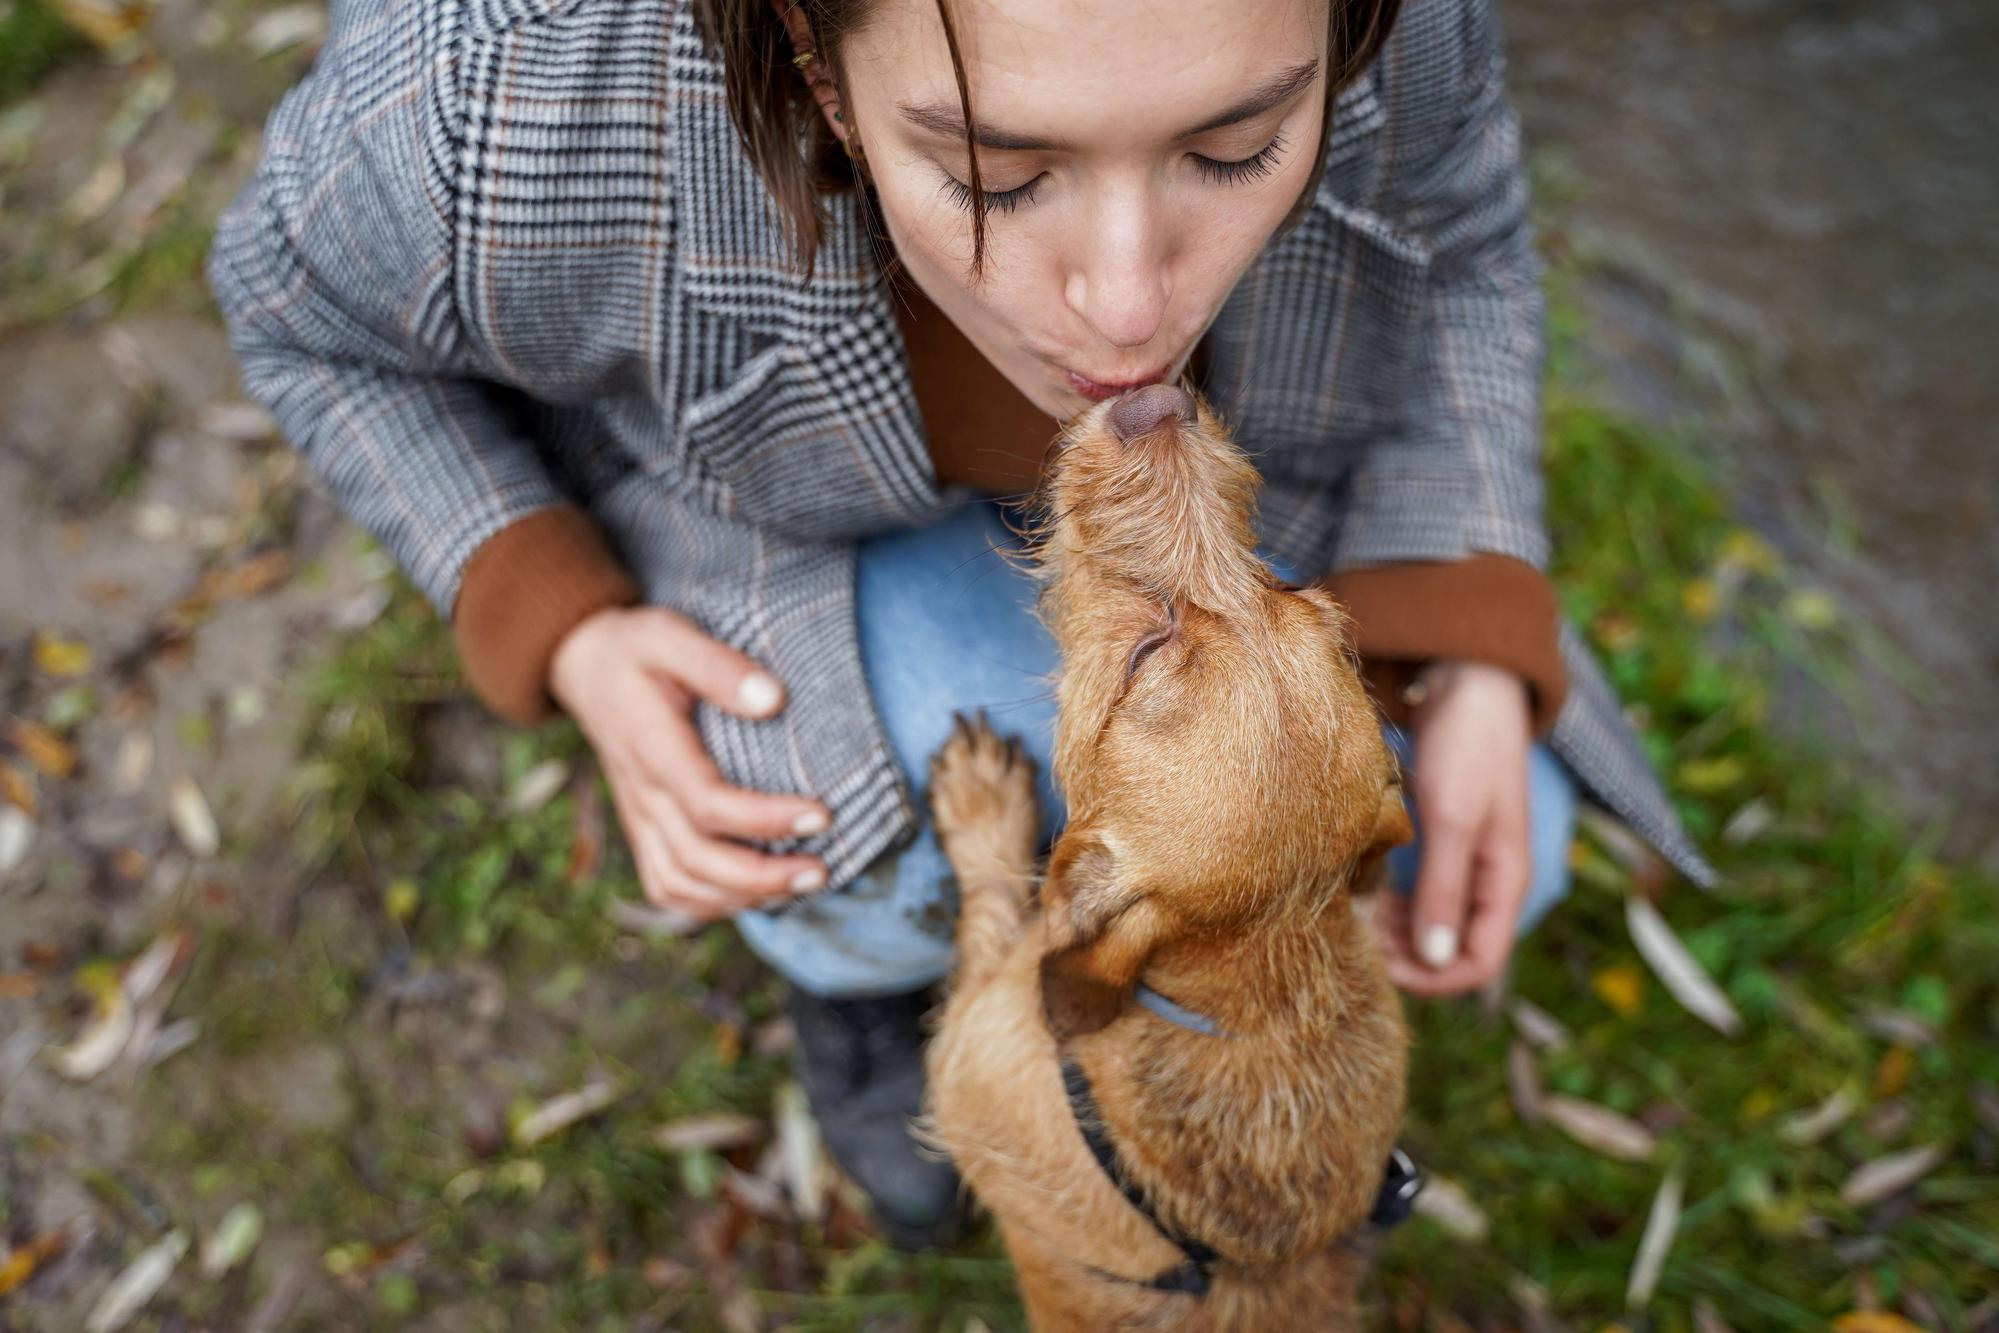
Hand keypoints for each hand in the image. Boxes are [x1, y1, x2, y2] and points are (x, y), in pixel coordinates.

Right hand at [550, 605, 830, 920]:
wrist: (586, 667)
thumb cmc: (637, 649)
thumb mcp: (670, 636)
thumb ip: (718, 666)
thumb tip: (774, 699)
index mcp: (652, 749)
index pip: (707, 803)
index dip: (765, 819)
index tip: (821, 815)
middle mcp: (642, 794)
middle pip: (696, 860)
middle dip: (762, 876)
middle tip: (821, 869)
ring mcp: (638, 817)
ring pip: (680, 884)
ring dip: (742, 897)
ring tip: (801, 884)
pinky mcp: (642, 828)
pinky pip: (666, 885)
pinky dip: (710, 903)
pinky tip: (756, 895)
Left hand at [1376, 660, 1531, 995]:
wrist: (1467, 678)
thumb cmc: (1467, 743)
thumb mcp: (1451, 818)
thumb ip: (1442, 889)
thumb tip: (1434, 959)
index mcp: (1506, 881)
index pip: (1479, 964)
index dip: (1432, 978)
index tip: (1379, 965)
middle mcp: (1489, 879)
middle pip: (1452, 949)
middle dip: (1406, 954)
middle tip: (1356, 936)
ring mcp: (1465, 860)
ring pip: (1431, 922)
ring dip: (1395, 929)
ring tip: (1355, 914)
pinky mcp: (1442, 839)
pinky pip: (1419, 890)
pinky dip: (1392, 898)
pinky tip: (1363, 887)